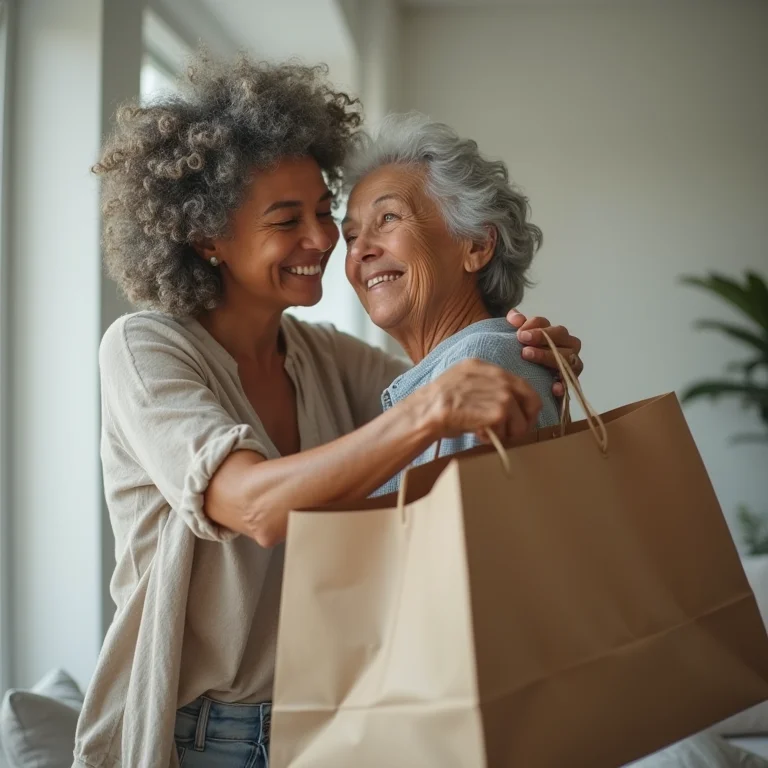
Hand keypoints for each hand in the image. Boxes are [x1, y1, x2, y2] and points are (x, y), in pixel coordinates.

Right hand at [417, 359, 541, 441]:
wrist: (428, 410)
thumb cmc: (437, 401)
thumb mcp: (460, 378)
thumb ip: (482, 383)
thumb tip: (499, 399)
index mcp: (486, 366)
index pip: (520, 385)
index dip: (522, 405)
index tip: (518, 417)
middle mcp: (499, 377)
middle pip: (532, 401)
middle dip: (525, 421)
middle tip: (514, 433)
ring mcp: (502, 394)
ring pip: (521, 422)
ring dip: (506, 433)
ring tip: (486, 433)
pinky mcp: (500, 412)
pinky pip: (509, 433)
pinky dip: (496, 439)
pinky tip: (480, 435)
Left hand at [506, 309, 582, 397]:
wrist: (526, 380)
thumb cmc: (521, 355)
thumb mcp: (515, 336)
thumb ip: (514, 321)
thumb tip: (516, 318)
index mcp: (552, 331)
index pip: (544, 322)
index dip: (533, 325)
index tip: (519, 333)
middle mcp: (566, 344)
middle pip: (560, 334)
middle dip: (541, 337)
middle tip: (522, 342)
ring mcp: (570, 363)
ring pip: (567, 355)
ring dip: (548, 356)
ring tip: (528, 356)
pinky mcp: (569, 382)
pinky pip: (570, 383)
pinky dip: (563, 386)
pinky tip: (554, 388)